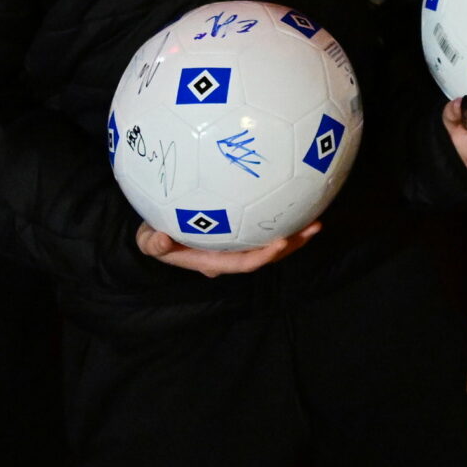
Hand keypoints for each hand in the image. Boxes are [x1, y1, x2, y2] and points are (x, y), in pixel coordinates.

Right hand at [138, 219, 319, 274]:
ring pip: (271, 244)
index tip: (280, 242)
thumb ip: (152, 243)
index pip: (242, 263)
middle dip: (291, 246)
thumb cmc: (154, 234)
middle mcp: (230, 257)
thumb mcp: (148, 238)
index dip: (262, 256)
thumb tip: (160, 241)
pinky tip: (301, 203)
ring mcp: (237, 246)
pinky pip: (265, 230)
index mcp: (212, 262)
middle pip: (266, 255)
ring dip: (295, 235)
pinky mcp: (241, 234)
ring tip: (318, 220)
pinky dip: (284, 221)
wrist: (159, 231)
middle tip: (314, 227)